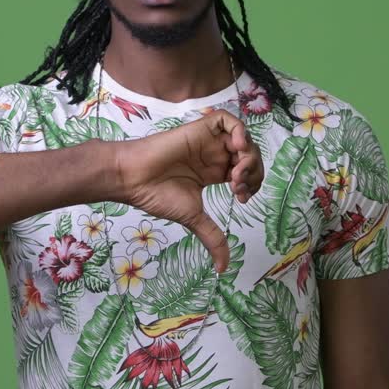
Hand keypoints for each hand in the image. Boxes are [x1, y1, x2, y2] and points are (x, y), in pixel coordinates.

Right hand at [112, 109, 263, 271]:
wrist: (134, 179)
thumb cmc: (158, 196)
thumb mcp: (194, 218)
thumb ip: (213, 238)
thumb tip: (223, 269)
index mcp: (214, 172)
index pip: (246, 172)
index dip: (251, 184)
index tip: (238, 198)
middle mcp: (214, 155)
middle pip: (250, 155)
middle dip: (253, 171)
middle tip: (238, 187)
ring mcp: (208, 141)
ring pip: (244, 138)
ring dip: (249, 156)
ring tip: (235, 174)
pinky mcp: (201, 128)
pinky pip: (229, 120)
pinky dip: (240, 132)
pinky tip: (236, 149)